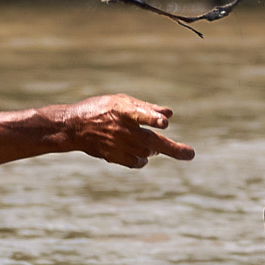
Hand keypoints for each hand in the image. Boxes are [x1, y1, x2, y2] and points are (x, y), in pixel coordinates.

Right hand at [60, 94, 195, 167]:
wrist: (74, 127)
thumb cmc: (101, 110)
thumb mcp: (122, 102)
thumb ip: (147, 108)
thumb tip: (170, 114)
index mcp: (122, 110)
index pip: (139, 114)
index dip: (152, 118)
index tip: (164, 123)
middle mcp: (121, 129)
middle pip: (151, 141)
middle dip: (172, 148)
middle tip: (190, 154)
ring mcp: (117, 145)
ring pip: (148, 152)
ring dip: (155, 148)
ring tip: (148, 141)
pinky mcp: (113, 157)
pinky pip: (137, 162)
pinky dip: (143, 158)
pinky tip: (140, 152)